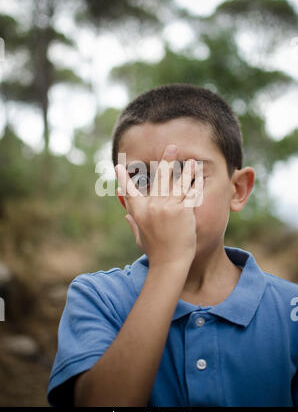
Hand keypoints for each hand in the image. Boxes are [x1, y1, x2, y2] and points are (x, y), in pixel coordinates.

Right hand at [115, 144, 202, 269]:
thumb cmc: (156, 253)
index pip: (129, 192)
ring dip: (183, 168)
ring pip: (175, 183)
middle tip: (171, 148)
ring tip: (189, 158)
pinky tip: (198, 173)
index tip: (120, 167)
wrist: (169, 264)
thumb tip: (126, 215)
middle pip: (158, 179)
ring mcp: (165, 207)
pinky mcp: (180, 210)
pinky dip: (193, 182)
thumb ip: (133, 223)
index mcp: (138, 212)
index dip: (123, 179)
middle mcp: (150, 207)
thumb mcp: (140, 237)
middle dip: (165, 161)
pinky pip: (188, 193)